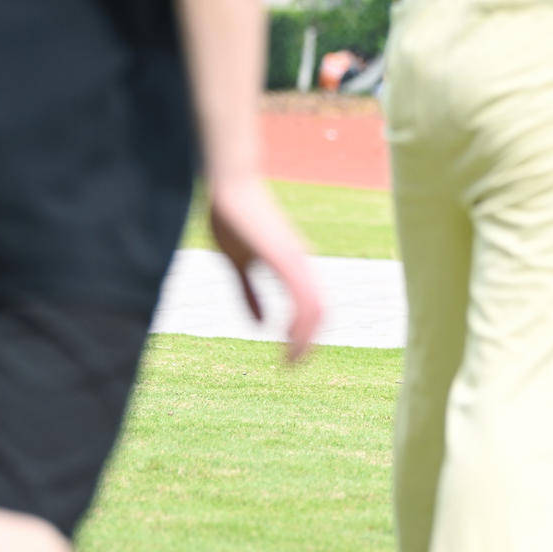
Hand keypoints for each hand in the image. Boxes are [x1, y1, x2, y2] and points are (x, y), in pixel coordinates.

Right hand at [209, 176, 323, 362]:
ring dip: (308, 338)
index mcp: (293, 266)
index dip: (307, 333)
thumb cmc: (232, 218)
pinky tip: (288, 335)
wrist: (229, 187)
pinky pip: (302, 294)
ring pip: (317, 307)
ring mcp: (296, 260)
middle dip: (312, 342)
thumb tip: (258, 324)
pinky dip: (300, 319)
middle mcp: (301, 264)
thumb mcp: (238, 262)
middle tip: (294, 365)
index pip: (314, 305)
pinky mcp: (284, 257)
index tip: (292, 356)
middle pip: (322, 311)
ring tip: (293, 360)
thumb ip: (248, 292)